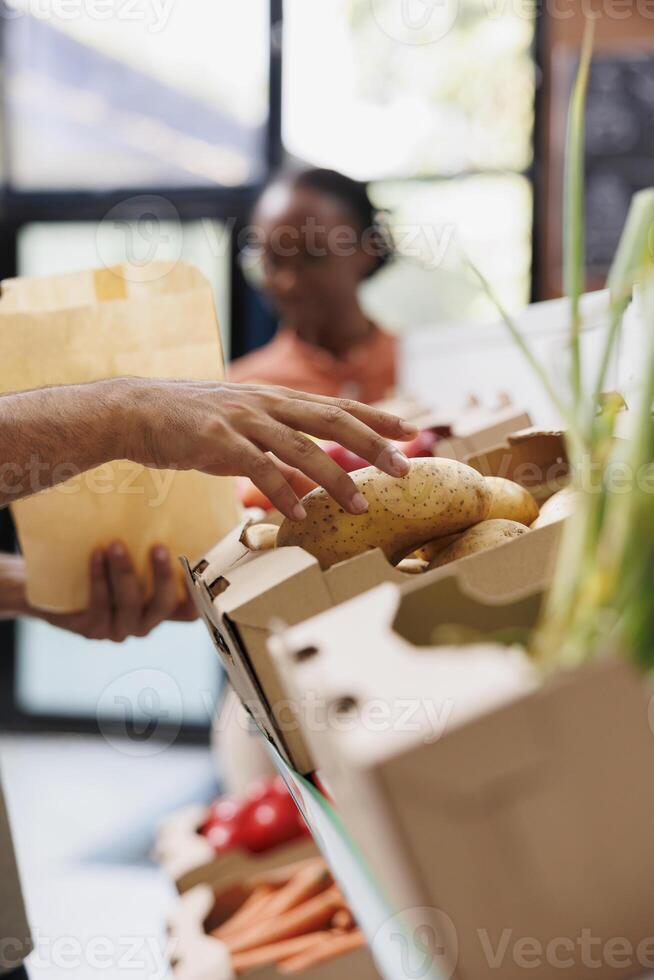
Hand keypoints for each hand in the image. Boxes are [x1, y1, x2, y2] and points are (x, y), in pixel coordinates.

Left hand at [27, 544, 196, 641]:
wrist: (59, 587)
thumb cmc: (106, 564)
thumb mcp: (134, 557)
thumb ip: (153, 547)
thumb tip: (179, 508)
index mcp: (162, 609)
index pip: (190, 612)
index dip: (198, 595)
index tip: (197, 565)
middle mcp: (145, 623)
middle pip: (163, 605)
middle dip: (162, 576)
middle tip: (158, 547)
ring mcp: (120, 630)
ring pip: (131, 604)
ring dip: (125, 572)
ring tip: (116, 544)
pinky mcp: (94, 631)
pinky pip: (101, 605)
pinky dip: (99, 578)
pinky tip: (96, 555)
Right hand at [120, 380, 417, 520]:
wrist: (137, 411)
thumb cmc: (192, 421)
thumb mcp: (242, 423)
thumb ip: (276, 441)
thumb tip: (306, 474)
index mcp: (276, 399)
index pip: (338, 405)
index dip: (377, 418)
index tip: (412, 431)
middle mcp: (267, 405)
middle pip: (332, 420)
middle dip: (373, 445)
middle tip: (405, 468)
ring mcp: (243, 420)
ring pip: (301, 448)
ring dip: (334, 479)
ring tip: (361, 506)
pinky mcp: (217, 440)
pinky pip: (258, 469)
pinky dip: (282, 493)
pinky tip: (300, 517)